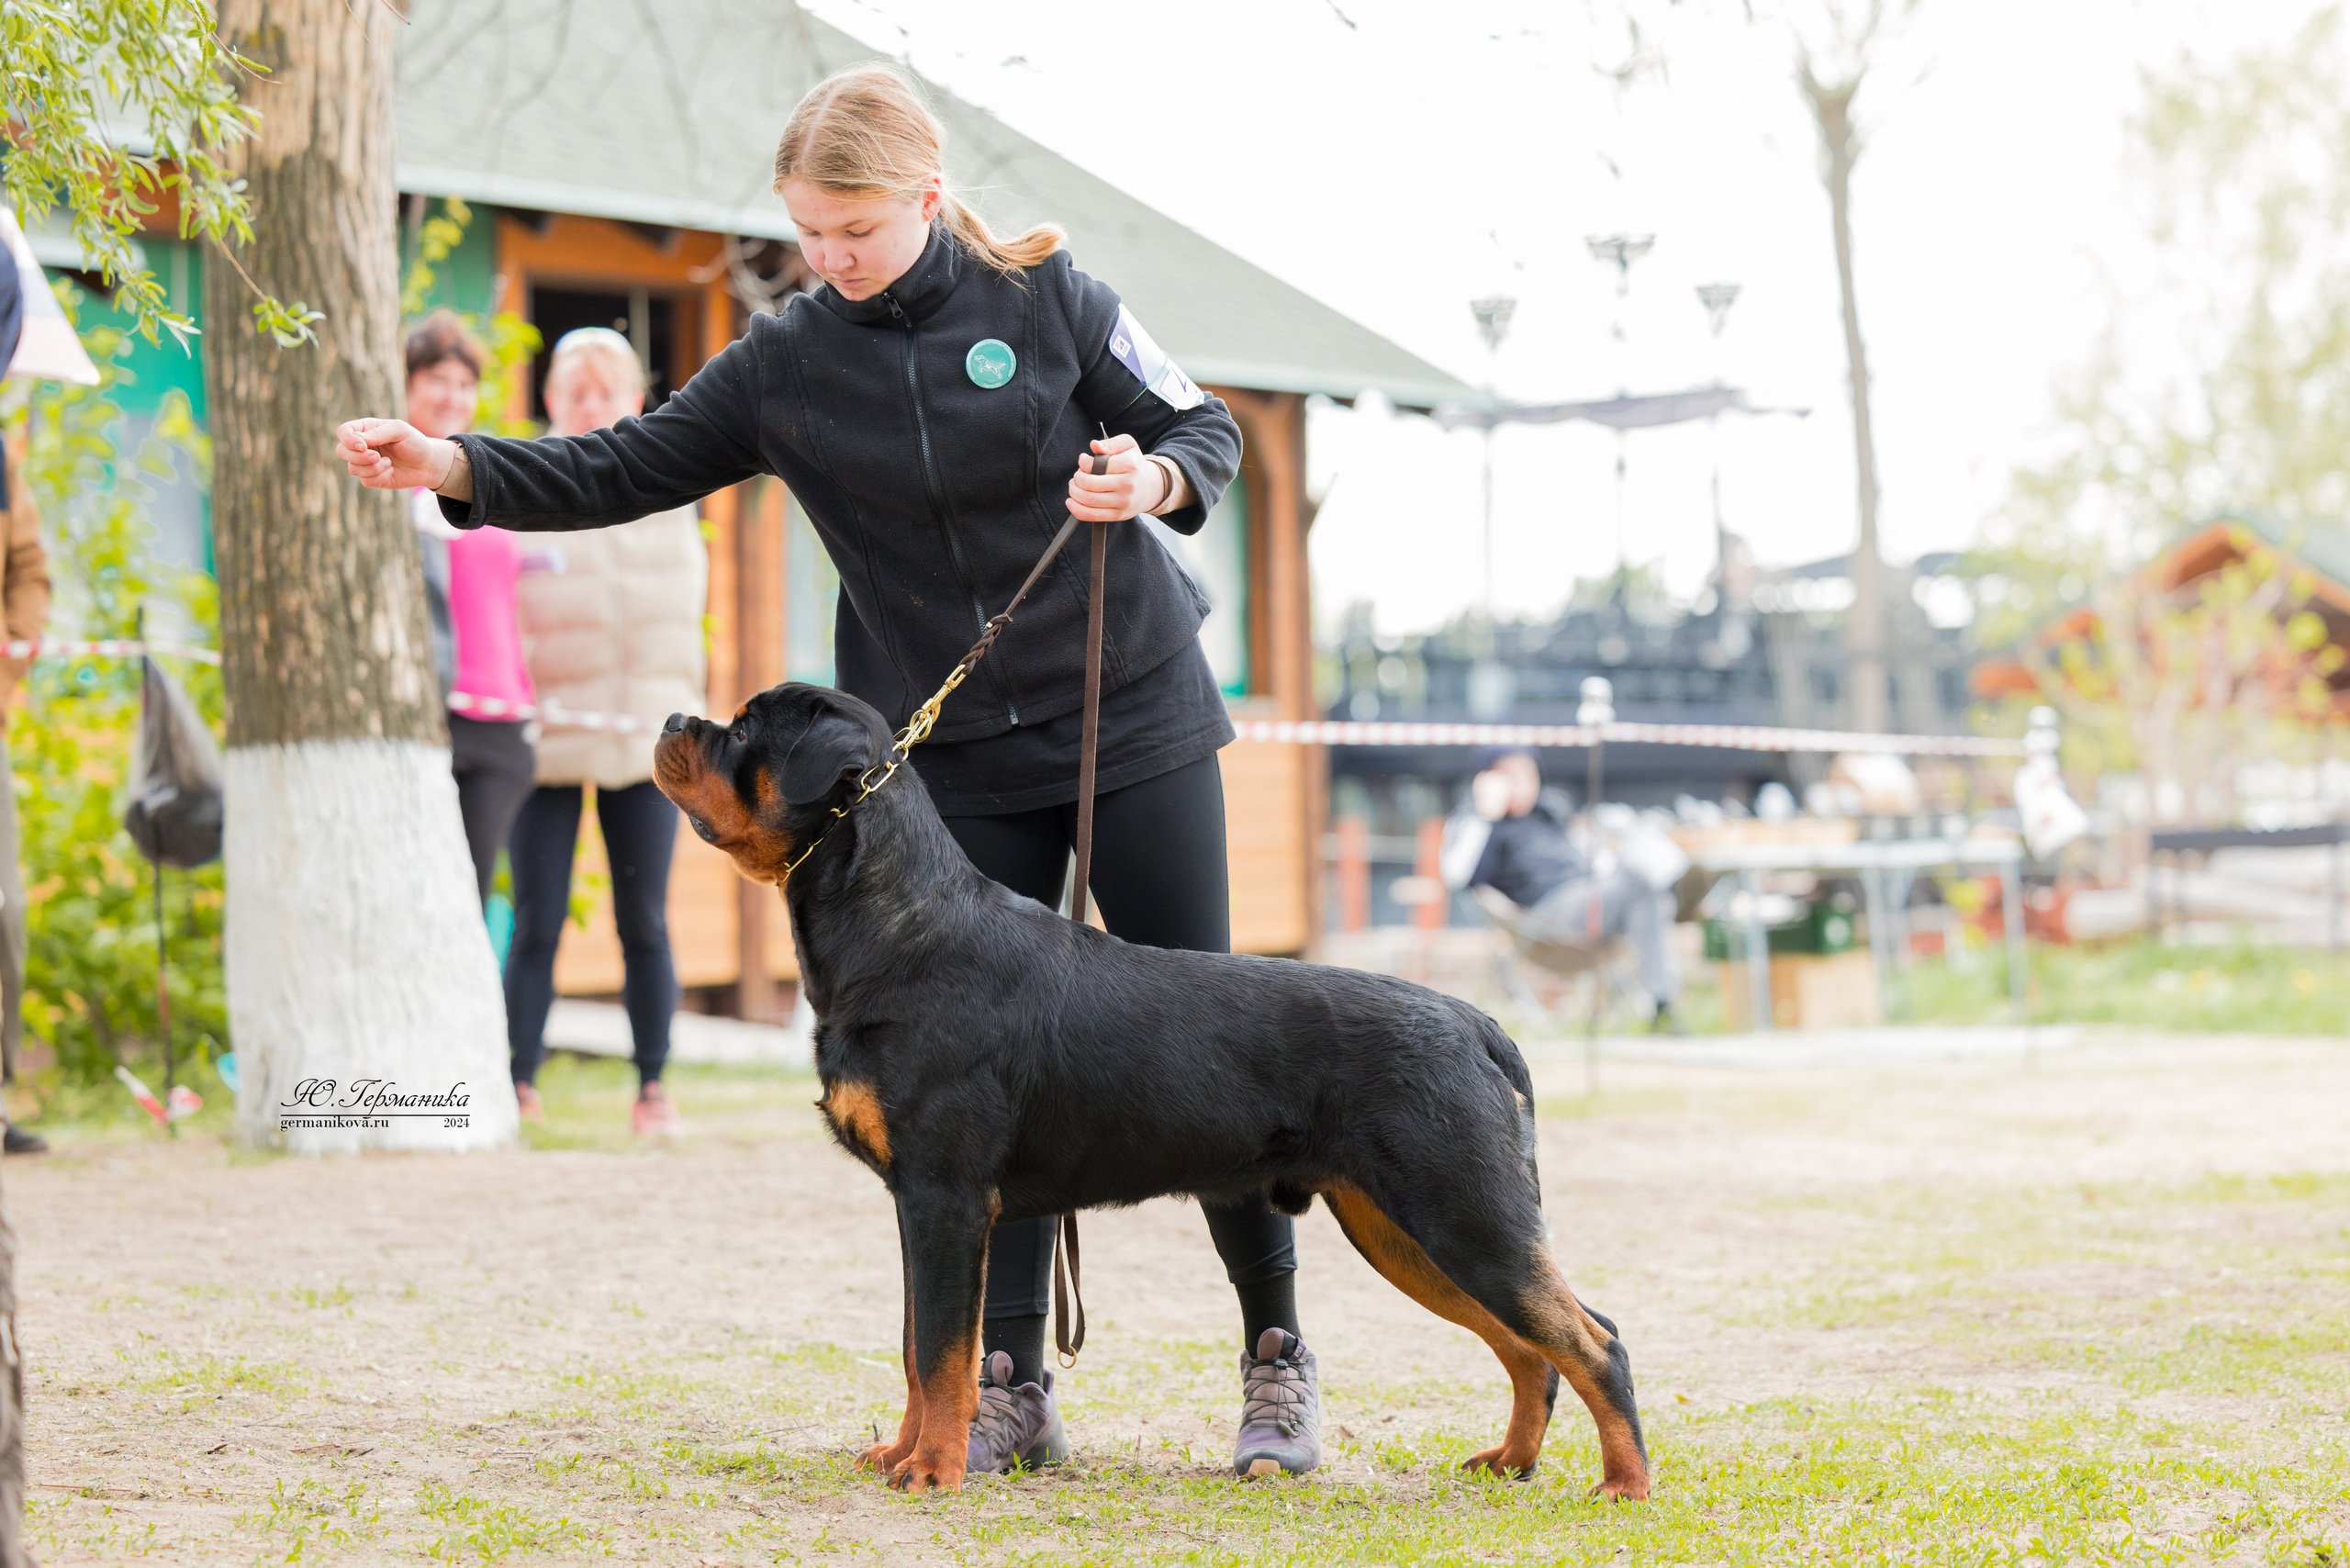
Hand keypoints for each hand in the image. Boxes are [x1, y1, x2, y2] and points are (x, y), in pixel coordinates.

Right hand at [334, 418, 456, 490]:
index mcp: (365, 429)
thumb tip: (359, 440)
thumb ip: (379, 433)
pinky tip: (391, 471)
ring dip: (372, 468)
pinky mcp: (372, 478)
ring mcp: (365, 463)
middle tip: (377, 456)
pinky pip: (365, 481)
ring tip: (389, 462)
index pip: (343, 431)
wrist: (427, 464)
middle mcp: (362, 446)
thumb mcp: (400, 431)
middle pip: (342, 451)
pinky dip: (379, 477)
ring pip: (352, 468)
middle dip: (358, 457)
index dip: (348, 439)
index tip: (363, 446)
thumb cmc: (414, 443)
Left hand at [1065, 433, 1166, 521]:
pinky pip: (1092, 516)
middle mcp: (1127, 485)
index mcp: (1129, 465)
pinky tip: (1072, 502)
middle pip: (1089, 484)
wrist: (1151, 487)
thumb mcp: (1128, 445)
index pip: (1096, 465)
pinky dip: (1077, 510)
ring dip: (1074, 493)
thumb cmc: (1135, 464)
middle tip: (1078, 475)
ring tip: (1075, 486)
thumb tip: (1094, 445)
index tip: (1083, 460)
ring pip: (1088, 500)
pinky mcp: (1118, 515)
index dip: (1083, 462)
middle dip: (1076, 479)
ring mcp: (1123, 502)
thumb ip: (1110, 443)